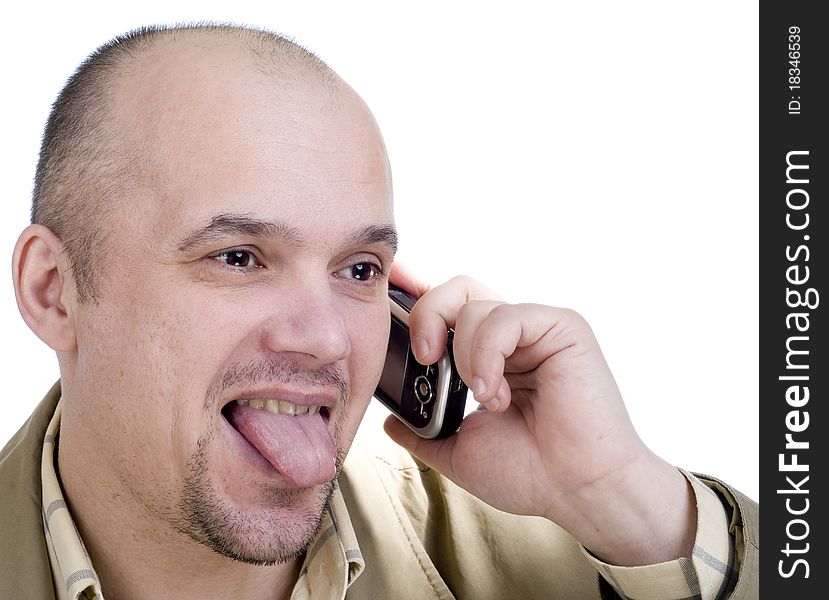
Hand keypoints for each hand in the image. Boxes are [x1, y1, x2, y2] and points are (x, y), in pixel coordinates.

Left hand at [384, 266, 695, 565]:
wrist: (577, 491)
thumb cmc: (531, 473)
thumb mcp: (460, 451)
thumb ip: (423, 432)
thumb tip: (390, 421)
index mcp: (490, 357)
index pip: (449, 309)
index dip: (419, 299)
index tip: (396, 306)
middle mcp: (512, 337)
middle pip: (457, 290)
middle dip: (427, 316)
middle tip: (424, 357)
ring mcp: (536, 330)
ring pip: (473, 307)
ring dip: (465, 357)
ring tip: (486, 399)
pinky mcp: (561, 327)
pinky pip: (506, 317)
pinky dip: (487, 355)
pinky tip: (496, 393)